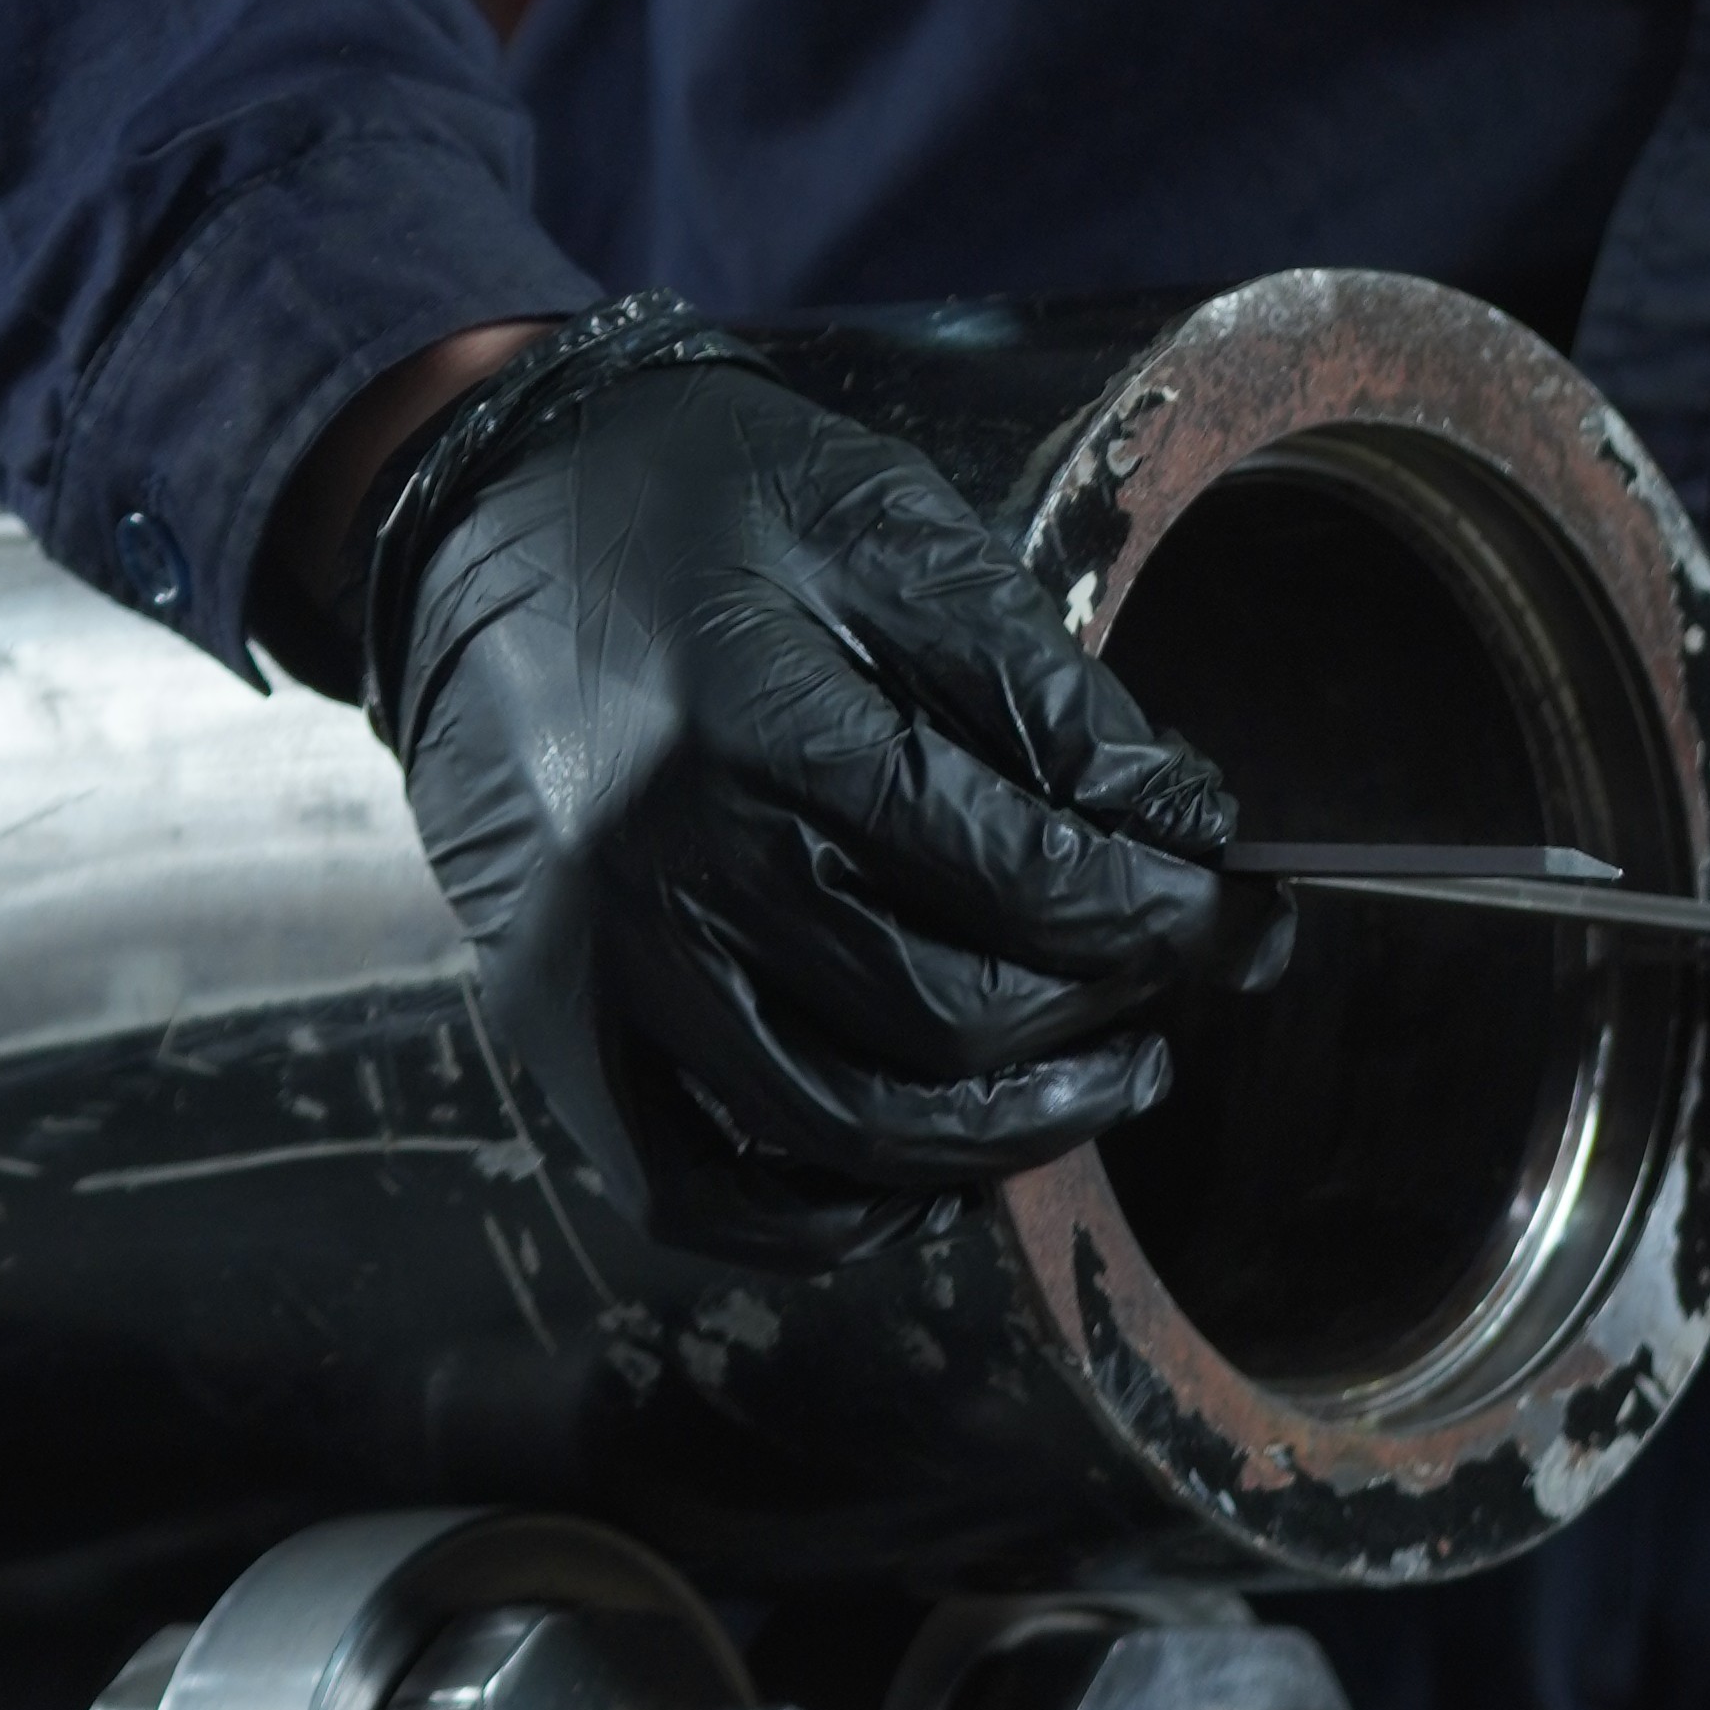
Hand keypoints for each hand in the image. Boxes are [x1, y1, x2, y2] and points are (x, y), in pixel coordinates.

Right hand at [371, 336, 1247, 1268]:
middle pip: (948, 1016)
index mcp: (756, 728)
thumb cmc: (701, 500)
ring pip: (846, 1135)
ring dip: (1010, 1130)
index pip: (1018, 874)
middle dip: (1110, 1006)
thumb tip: (1182, 824)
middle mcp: (664, 875)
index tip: (1227, 892)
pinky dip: (842, 1209)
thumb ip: (1038, 685)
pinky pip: (708, 1194)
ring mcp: (596, 976)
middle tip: (1184, 966)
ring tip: (1110, 1072)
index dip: (1159, 902)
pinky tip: (940, 1158)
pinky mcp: (554, 1032)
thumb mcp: (884, 528)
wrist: (482, 507)